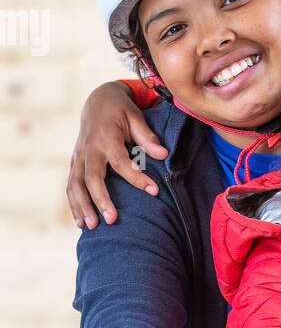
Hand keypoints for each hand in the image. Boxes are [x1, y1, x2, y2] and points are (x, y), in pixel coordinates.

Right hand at [67, 82, 167, 228]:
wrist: (97, 100)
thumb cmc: (120, 110)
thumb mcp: (136, 117)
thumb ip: (148, 137)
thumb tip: (163, 154)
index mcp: (106, 137)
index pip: (120, 162)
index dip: (136, 177)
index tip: (154, 191)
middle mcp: (89, 148)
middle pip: (91, 177)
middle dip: (100, 200)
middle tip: (111, 220)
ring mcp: (78, 156)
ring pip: (75, 184)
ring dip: (82, 206)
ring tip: (90, 227)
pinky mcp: (75, 163)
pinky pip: (71, 185)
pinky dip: (74, 203)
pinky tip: (80, 222)